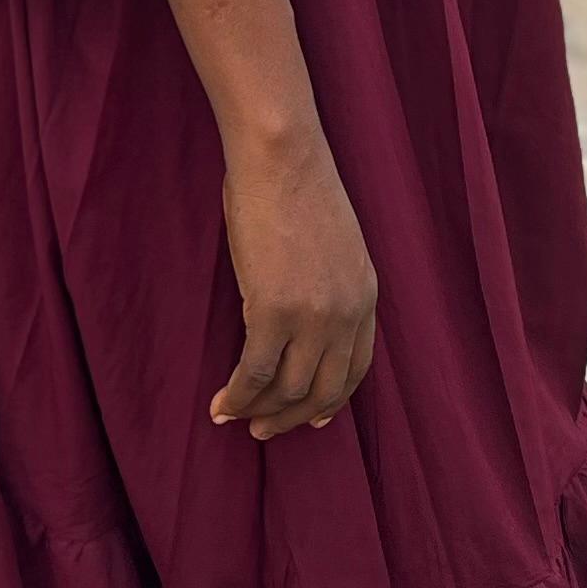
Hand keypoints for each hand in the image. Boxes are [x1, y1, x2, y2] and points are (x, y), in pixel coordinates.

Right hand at [212, 132, 377, 439]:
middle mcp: (346, 314)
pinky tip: (221, 405)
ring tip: (236, 418)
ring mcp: (313, 317)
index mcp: (365, 295)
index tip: (315, 417)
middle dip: (295, 417)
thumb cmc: (296, 186)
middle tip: (267, 430)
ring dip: (261, 413)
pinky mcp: (274, 312)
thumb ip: (326, 285)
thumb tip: (296, 315)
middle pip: (326, 390)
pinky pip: (255, 374)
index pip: (356, 367)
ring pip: (288, 390)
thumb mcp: (332, 243)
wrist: (282, 157)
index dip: (333, 398)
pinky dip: (237, 397)